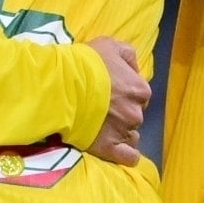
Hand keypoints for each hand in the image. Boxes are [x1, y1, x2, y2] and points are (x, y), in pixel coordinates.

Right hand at [87, 34, 147, 162]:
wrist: (63, 85)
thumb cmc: (86, 63)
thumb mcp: (110, 45)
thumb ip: (128, 56)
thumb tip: (134, 69)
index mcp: (140, 90)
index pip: (139, 95)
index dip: (124, 93)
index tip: (108, 92)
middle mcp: (137, 112)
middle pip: (133, 115)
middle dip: (121, 113)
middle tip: (101, 108)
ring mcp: (124, 132)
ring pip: (131, 136)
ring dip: (120, 132)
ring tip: (100, 126)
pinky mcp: (110, 149)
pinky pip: (128, 158)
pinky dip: (124, 154)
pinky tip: (114, 147)